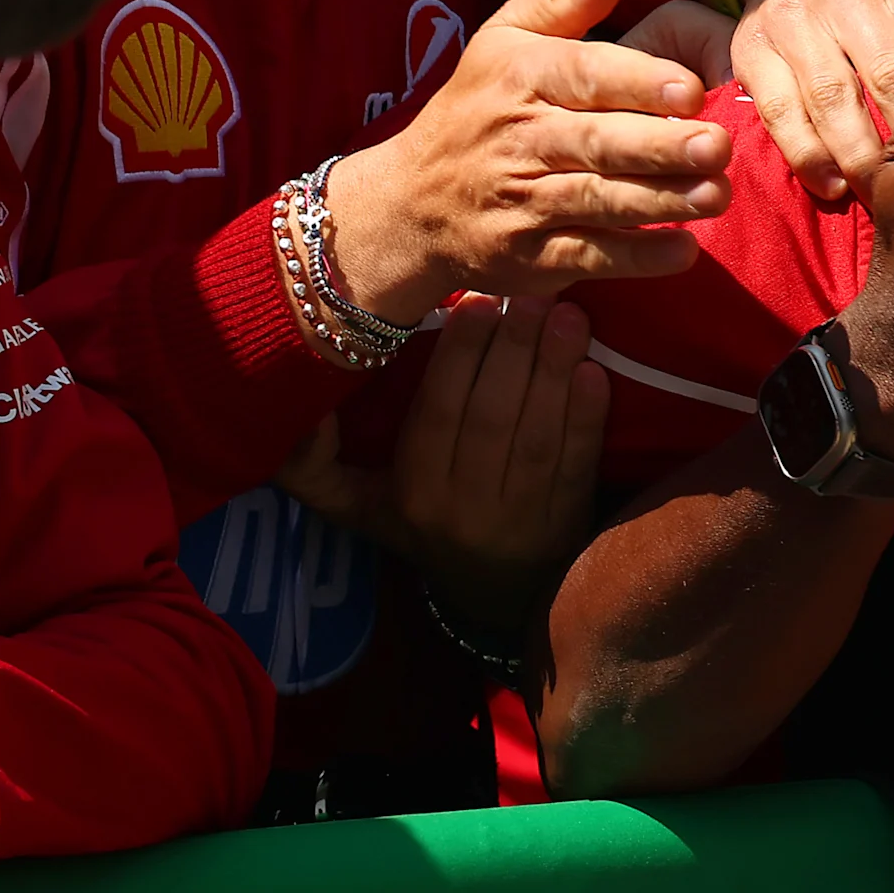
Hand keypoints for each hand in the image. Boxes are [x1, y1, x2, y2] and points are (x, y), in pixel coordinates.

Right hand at [276, 296, 609, 632]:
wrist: (495, 597)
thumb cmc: (419, 525)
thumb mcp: (355, 504)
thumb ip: (312, 464)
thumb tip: (298, 405)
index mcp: (410, 494)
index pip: (436, 415)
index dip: (459, 357)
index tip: (478, 300)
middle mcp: (462, 509)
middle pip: (490, 418)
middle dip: (514, 350)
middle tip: (533, 294)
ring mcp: (518, 519)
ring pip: (537, 435)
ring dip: (556, 370)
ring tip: (569, 316)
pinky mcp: (566, 524)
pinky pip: (577, 463)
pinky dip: (588, 416)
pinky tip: (596, 370)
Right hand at [328, 0, 730, 327]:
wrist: (410, 202)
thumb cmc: (478, 107)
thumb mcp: (504, 40)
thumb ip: (567, 1)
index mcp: (520, 77)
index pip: (584, 75)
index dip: (639, 82)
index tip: (692, 89)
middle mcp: (520, 139)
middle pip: (596, 143)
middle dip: (660, 147)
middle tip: (718, 146)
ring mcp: (522, 201)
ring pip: (597, 201)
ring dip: (660, 202)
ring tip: (717, 195)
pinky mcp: (528, 256)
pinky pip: (587, 256)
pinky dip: (635, 258)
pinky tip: (683, 251)